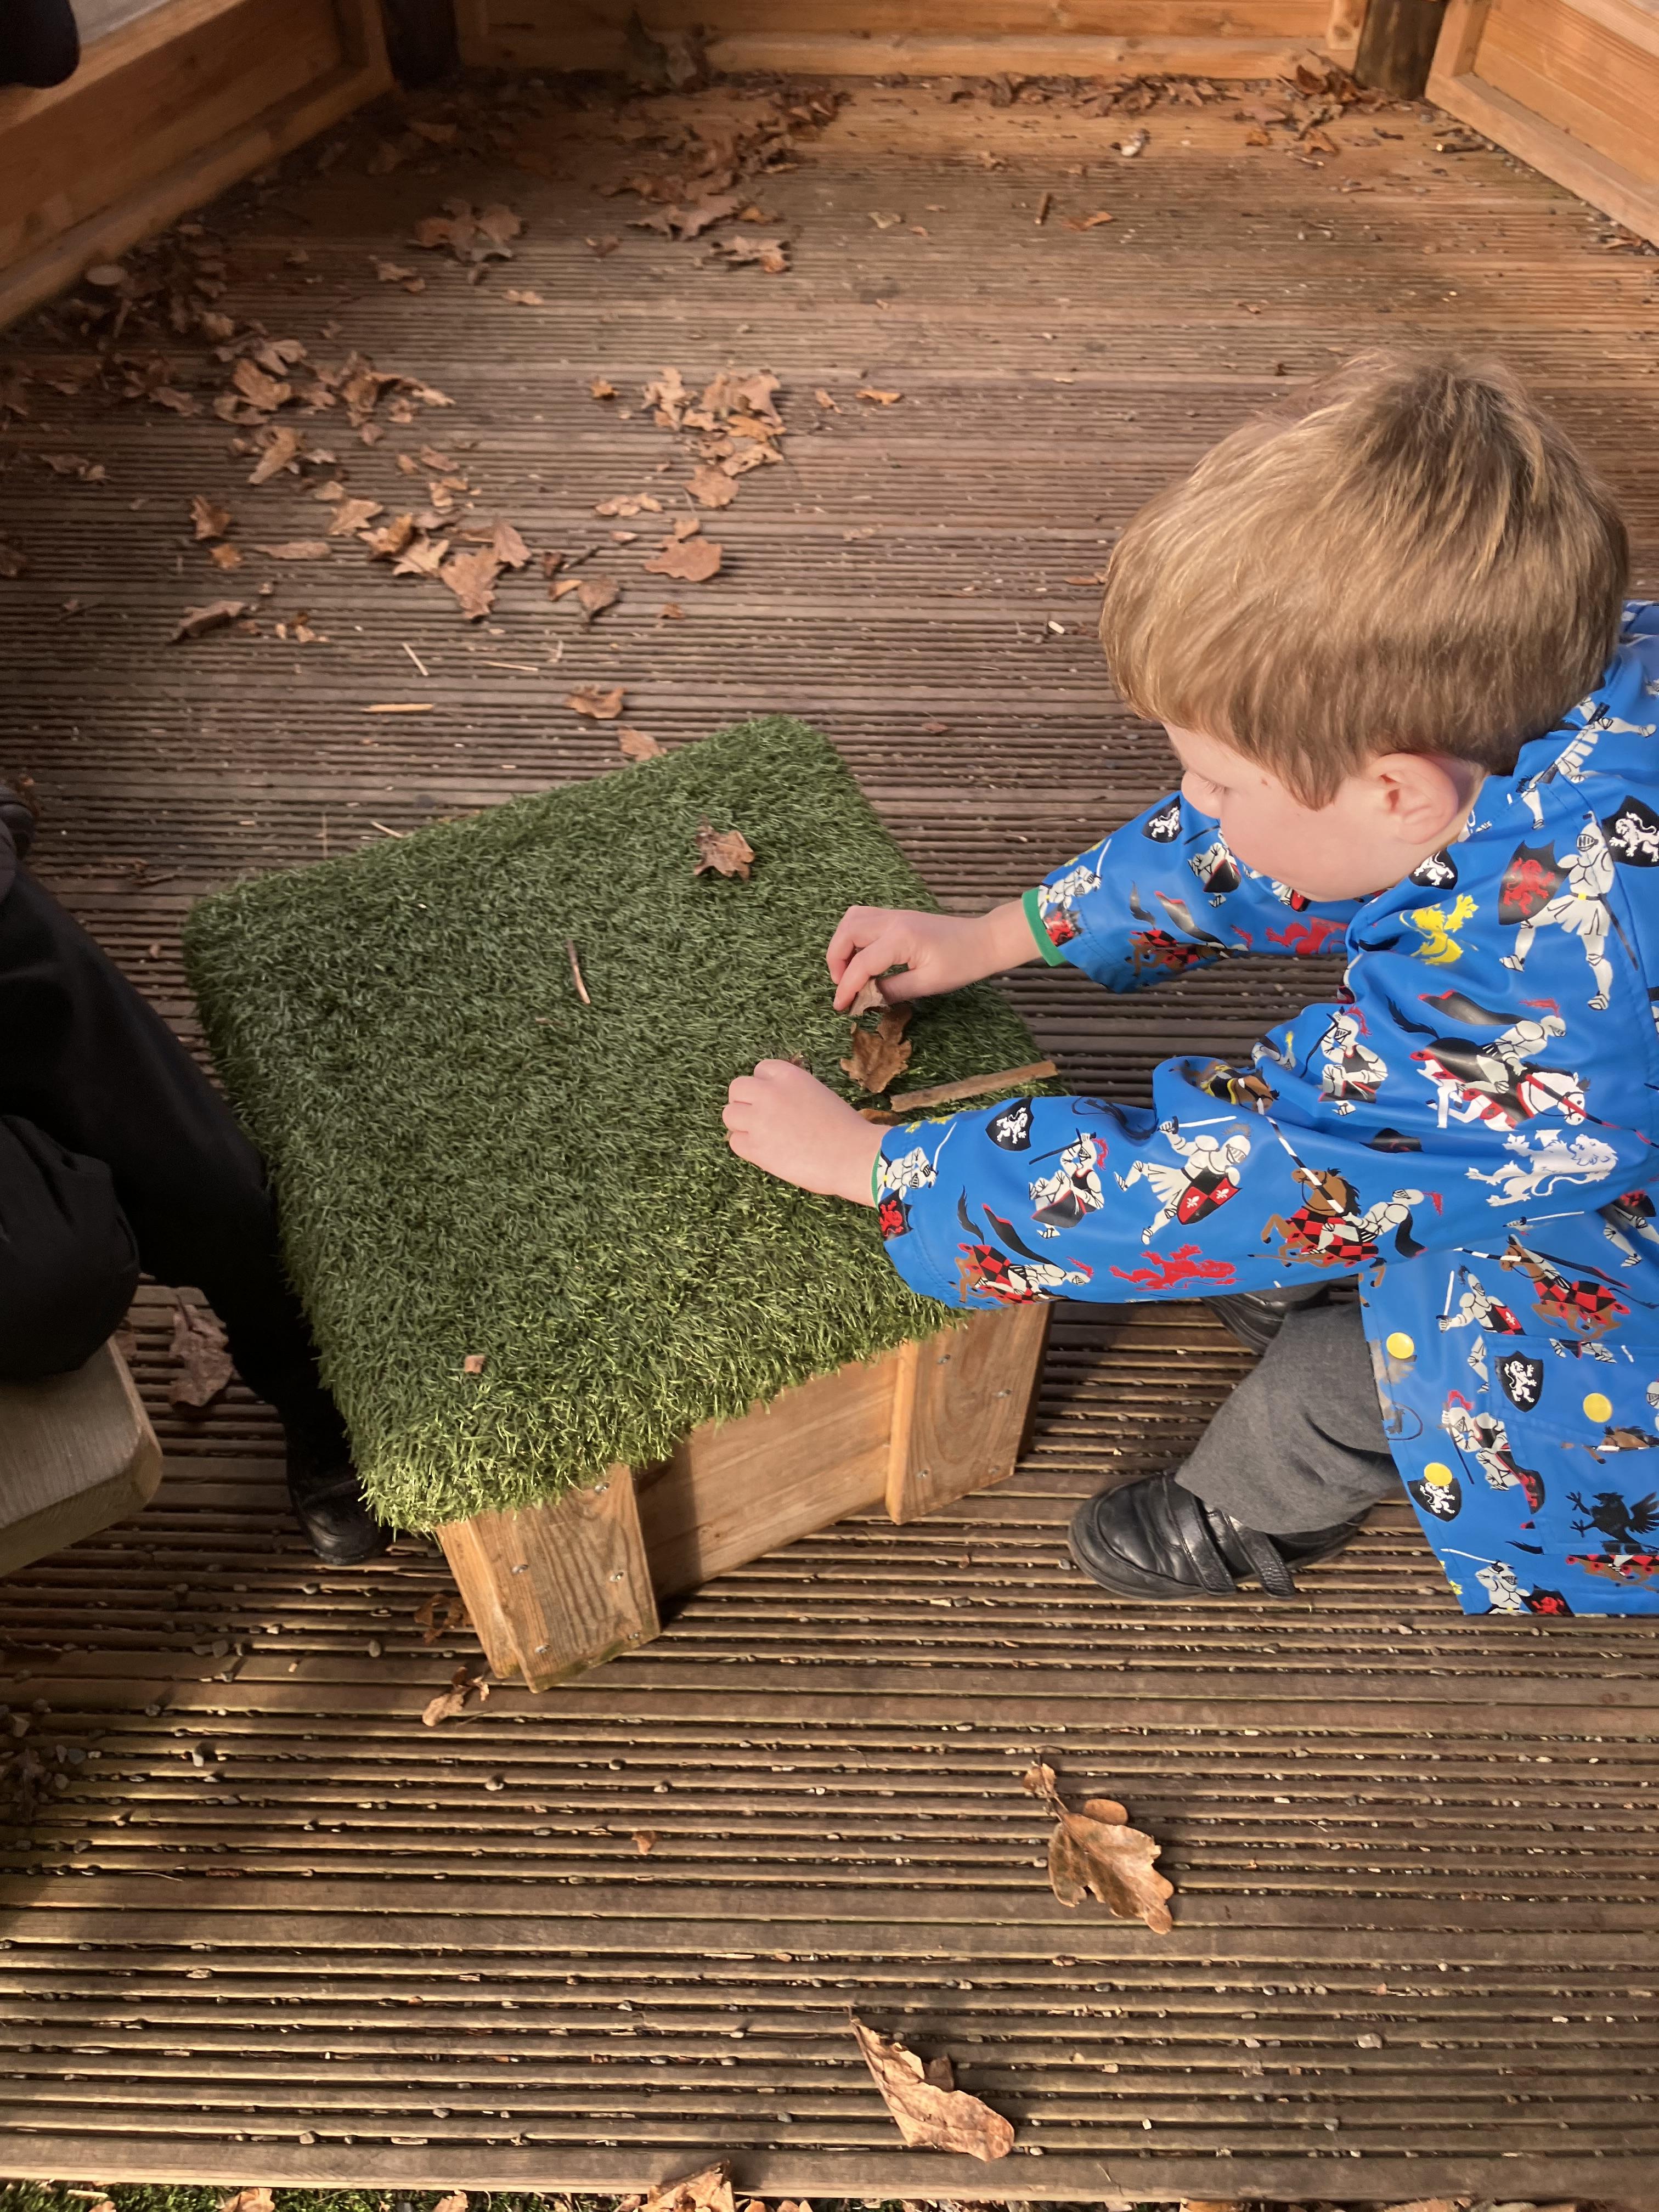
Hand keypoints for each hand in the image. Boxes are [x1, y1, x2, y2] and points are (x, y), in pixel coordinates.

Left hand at [724, 1060, 882, 1204]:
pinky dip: (746, 1146)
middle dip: (745, 1102)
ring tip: (761, 1136)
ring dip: (741, 1124)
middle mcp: (769, 1092)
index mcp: (789, 1075)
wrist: (853, 1156)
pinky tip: (766, 1151)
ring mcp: (759, 1119)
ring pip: (730, 1114)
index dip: (765, 1086)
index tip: (773, 1100)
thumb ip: (792, 1093)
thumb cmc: (845, 1129)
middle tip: (760, 1118)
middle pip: (737, 1088)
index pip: (760, 1070)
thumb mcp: (818, 1094)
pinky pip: (735, 1141)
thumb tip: (774, 1103)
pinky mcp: (755, 1147)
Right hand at [827, 899, 1036, 1011]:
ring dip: (842, 945)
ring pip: (851, 920)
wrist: (984, 940)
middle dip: (837, 960)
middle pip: (847, 933)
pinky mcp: (897, 917)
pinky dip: (853, 936)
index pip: (862, 963)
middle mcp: (892, 921)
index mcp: (901, 938)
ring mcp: (894, 915)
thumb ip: (893, 991)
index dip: (847, 987)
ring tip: (849, 970)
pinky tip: (861, 956)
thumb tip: (866, 1000)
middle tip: (843, 985)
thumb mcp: (928, 984)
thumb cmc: (962, 964)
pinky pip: (863, 918)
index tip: (841, 1007)